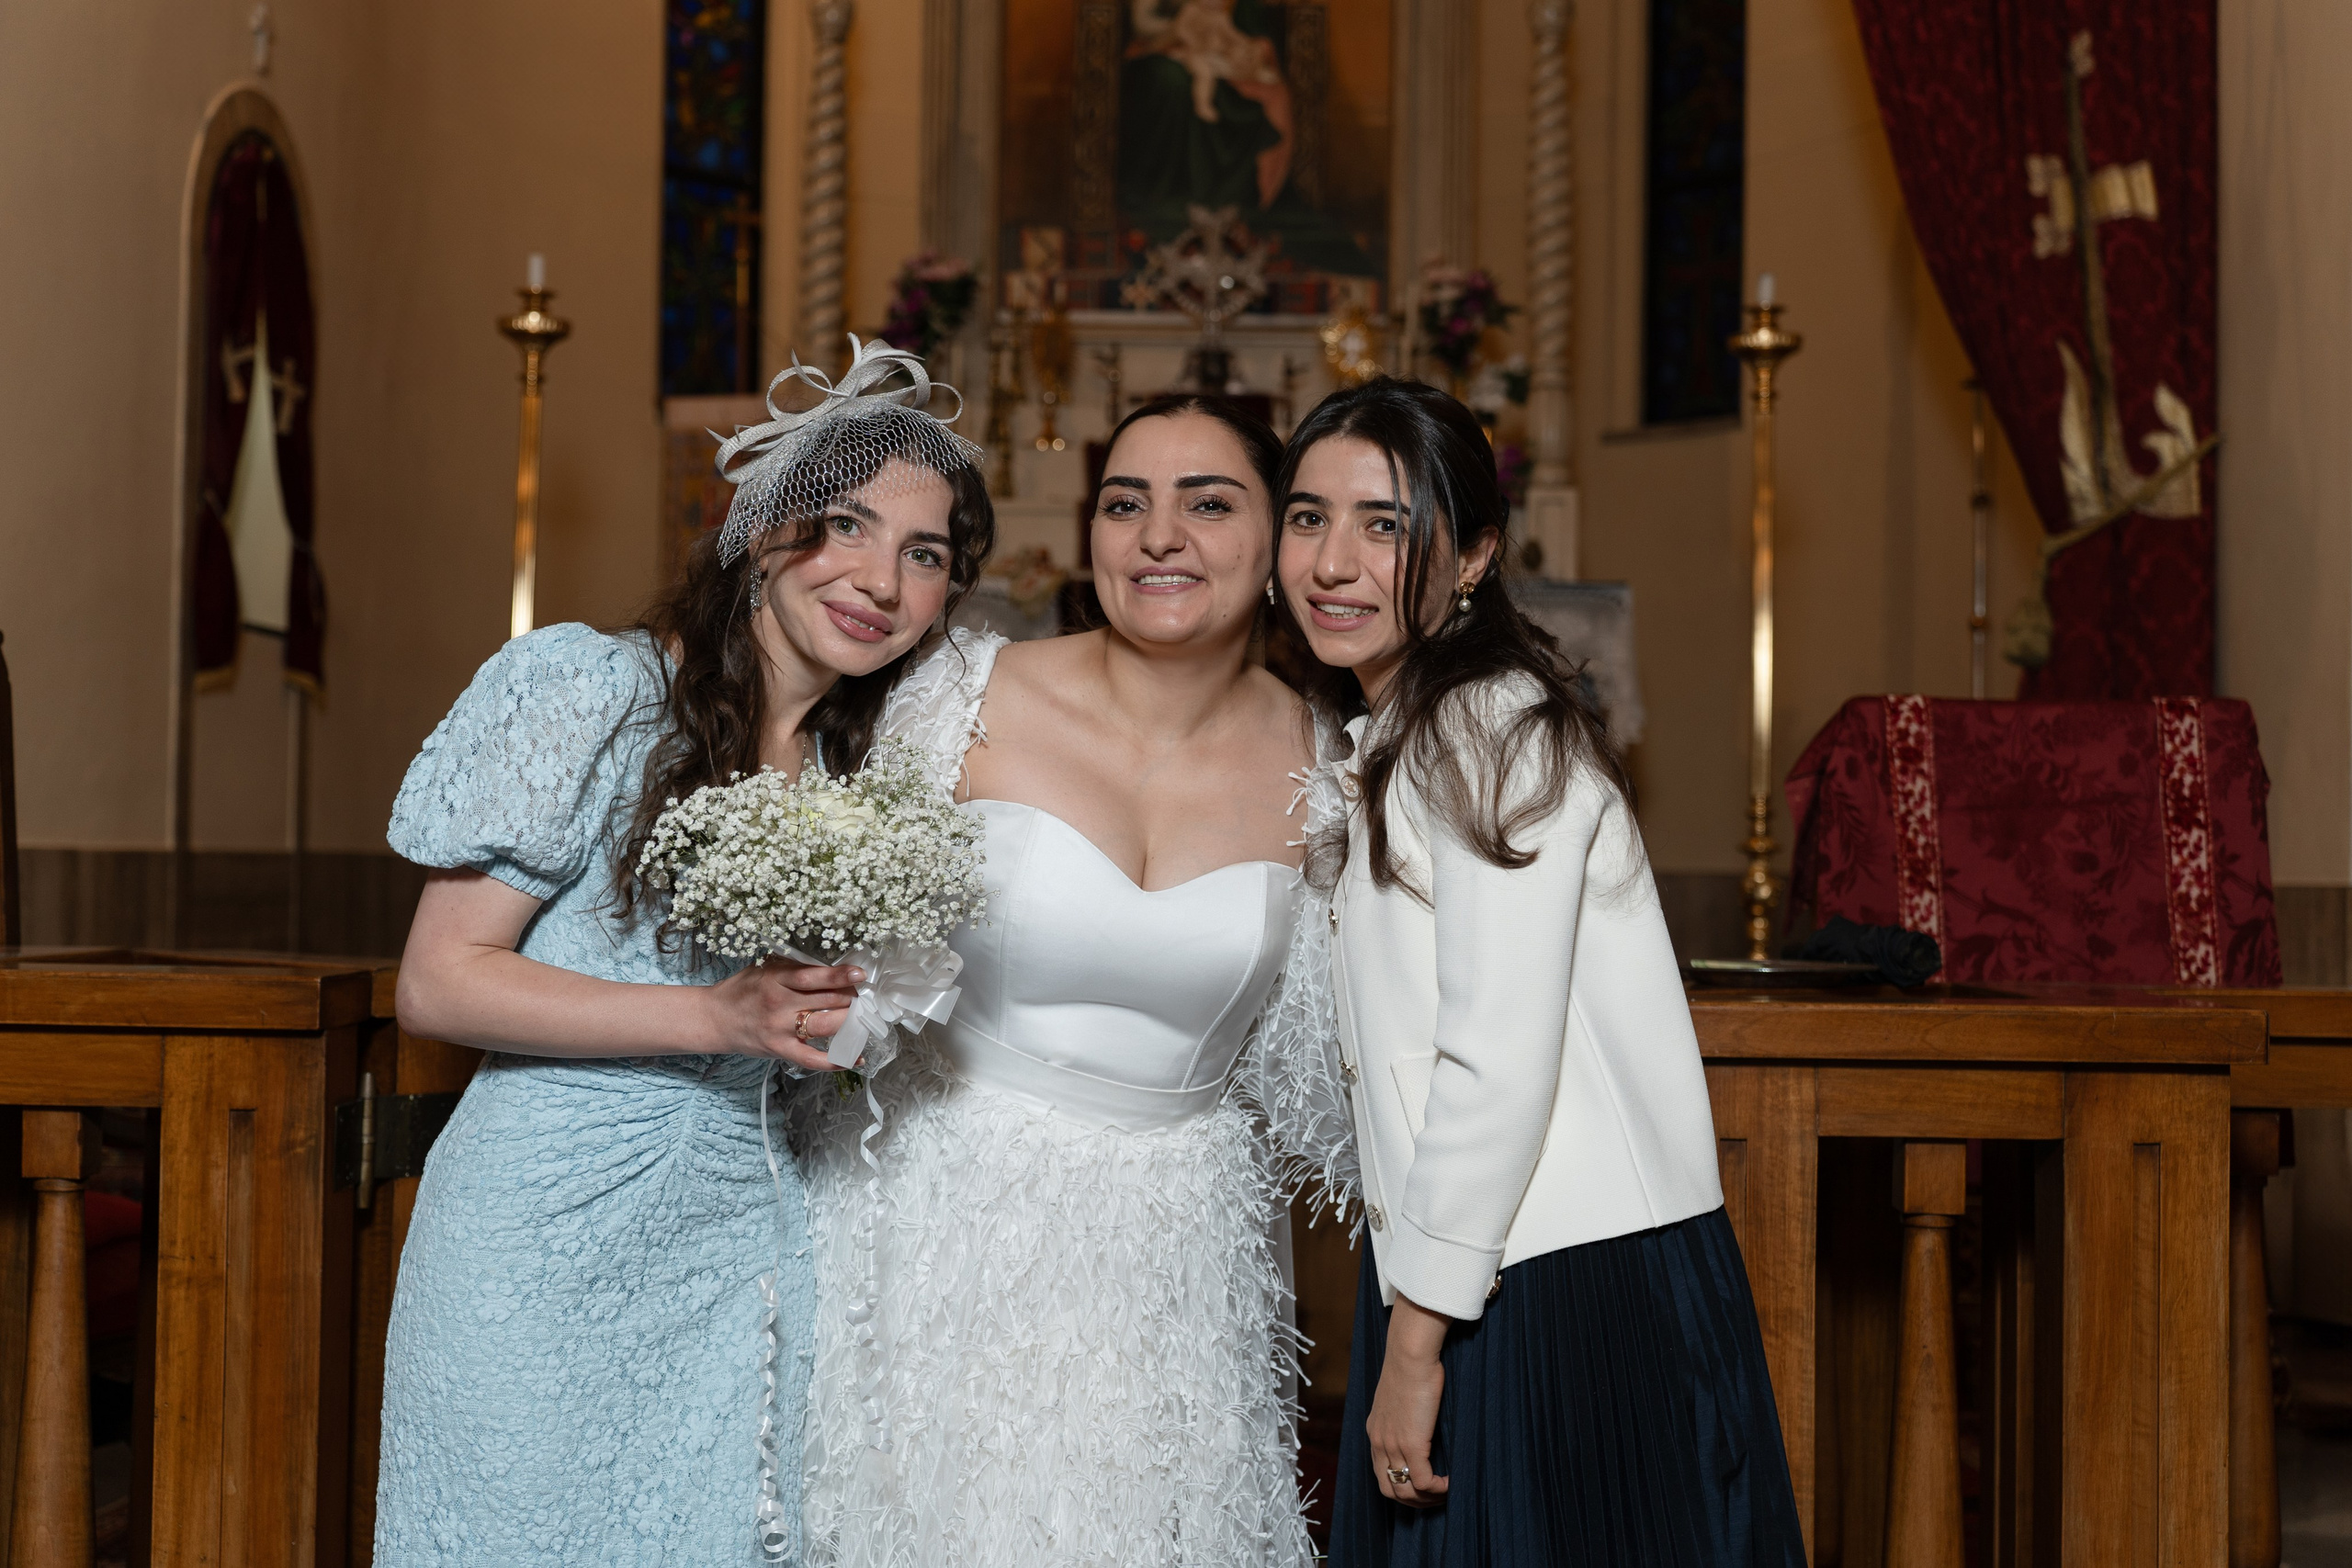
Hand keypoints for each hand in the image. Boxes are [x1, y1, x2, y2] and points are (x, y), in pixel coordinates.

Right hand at [704, 957, 865, 1072]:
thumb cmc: (743, 989)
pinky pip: (812, 1059)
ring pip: (825, 1027)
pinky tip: (856, 1057)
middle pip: (825, 1001)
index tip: (860, 975)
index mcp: (775, 979)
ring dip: (849, 1022)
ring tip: (862, 1018)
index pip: (812, 977)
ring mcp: (780, 1029)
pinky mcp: (780, 1050)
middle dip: (850, 998)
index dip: (839, 976)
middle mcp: (779, 1004)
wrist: (715, 1018)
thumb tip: (831, 965)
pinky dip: (836, 1061)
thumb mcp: (764, 968)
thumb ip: (793, 966)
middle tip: (862, 996)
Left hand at [1367, 1292, 1450, 1508]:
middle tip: (1435, 1497)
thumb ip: (1404, 1413)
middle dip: (1413, 1501)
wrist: (1409, 1355)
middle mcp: (1380, 1442)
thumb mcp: (1399, 1395)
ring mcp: (1394, 1445)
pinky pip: (1424, 1481)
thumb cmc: (1410, 1367)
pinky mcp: (1412, 1444)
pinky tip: (1451, 1483)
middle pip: (1390, 1490)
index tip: (1421, 1487)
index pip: (1381, 1473)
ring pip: (1406, 1491)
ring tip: (1445, 1492)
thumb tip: (1419, 1420)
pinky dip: (1438, 1489)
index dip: (1401, 1486)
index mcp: (1375, 1432)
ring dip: (1427, 1499)